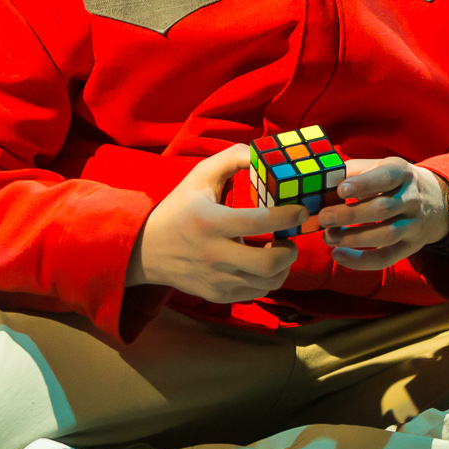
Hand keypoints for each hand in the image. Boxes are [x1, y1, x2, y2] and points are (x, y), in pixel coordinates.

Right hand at [129, 145, 304, 301]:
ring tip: (278, 250)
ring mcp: (216, 279)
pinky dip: (266, 279)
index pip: (257, 222)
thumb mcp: (200, 176)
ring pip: (266, 283)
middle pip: (268, 264)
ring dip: (282, 266)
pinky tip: (261, 264)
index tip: (301, 210)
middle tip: (290, 239)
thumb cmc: (179, 208)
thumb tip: (262, 153)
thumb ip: (232, 158)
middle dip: (290, 251)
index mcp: (208, 221)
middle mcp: (213, 254)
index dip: (287, 217)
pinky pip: (255, 293)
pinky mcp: (217, 295)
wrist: (147, 250)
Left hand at [313, 157, 448, 271]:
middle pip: (382, 208)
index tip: (341, 190)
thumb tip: (322, 181)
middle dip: (350, 215)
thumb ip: (354, 171)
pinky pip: (387, 257)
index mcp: (402, 173)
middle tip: (323, 218)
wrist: (434, 200)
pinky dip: (361, 261)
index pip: (385, 177)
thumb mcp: (381, 168)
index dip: (363, 184)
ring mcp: (414, 224)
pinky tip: (339, 256)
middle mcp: (412, 198)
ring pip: (386, 234)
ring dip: (354, 238)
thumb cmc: (393, 182)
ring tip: (328, 237)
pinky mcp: (411, 247)